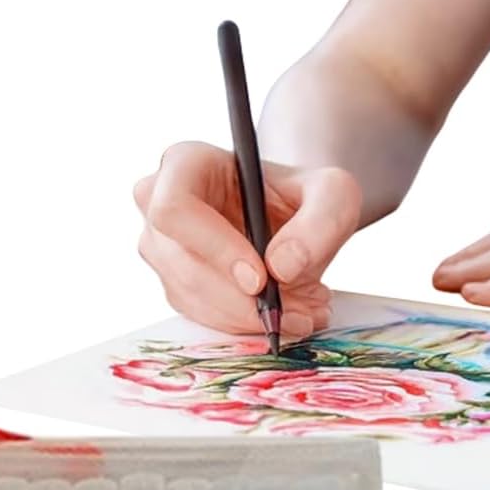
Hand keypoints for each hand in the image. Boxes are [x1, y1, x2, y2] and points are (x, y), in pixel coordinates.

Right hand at [133, 142, 361, 341]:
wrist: (291, 217)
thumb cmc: (302, 194)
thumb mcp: (333, 193)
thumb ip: (320, 221)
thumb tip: (282, 268)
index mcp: (184, 164)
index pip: (175, 208)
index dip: (214, 247)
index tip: (260, 279)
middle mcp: (157, 206)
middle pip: (181, 263)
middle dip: (238, 299)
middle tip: (290, 312)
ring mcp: (160, 249)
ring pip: (189, 295)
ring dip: (245, 316)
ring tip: (300, 314)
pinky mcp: (173, 284)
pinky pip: (198, 314)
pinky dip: (241, 324)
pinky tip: (282, 316)